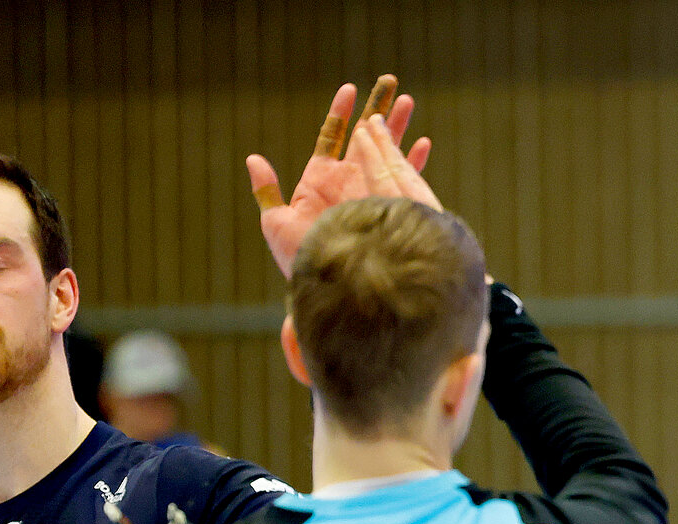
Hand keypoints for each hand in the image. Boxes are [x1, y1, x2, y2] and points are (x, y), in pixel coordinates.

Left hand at [247, 75, 433, 277]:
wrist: (335, 288)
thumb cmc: (303, 261)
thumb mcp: (277, 225)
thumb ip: (268, 191)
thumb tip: (254, 159)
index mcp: (322, 178)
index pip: (332, 136)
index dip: (340, 112)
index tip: (350, 89)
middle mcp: (349, 181)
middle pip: (366, 135)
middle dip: (378, 109)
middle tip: (391, 82)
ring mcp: (371, 192)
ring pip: (388, 151)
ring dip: (398, 126)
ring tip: (409, 101)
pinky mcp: (389, 207)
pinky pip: (405, 180)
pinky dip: (413, 161)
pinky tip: (423, 144)